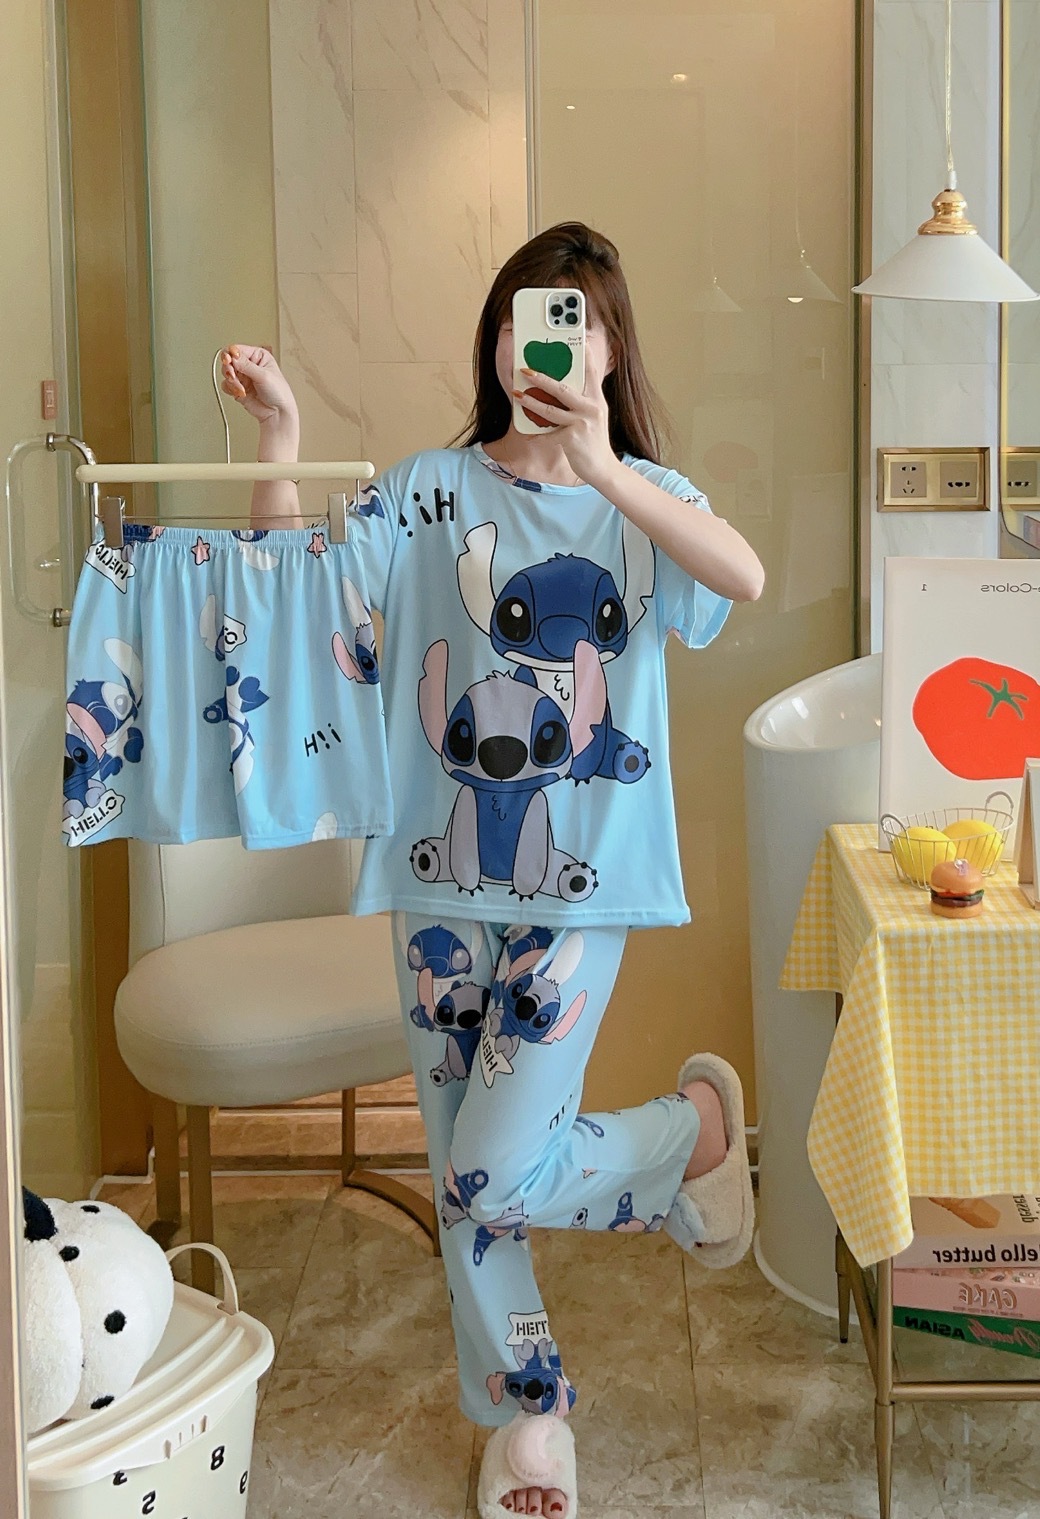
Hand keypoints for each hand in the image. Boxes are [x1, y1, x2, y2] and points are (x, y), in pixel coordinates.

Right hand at [219, 344, 298, 427]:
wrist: (278, 413)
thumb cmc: (279, 393)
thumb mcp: (264, 375)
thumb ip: (246, 365)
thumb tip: (232, 356)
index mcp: (257, 356)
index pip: (237, 349)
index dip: (230, 354)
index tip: (229, 361)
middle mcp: (249, 364)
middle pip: (228, 360)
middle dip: (230, 369)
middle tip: (233, 375)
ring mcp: (243, 376)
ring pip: (226, 373)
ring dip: (232, 381)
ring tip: (241, 388)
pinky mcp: (238, 388)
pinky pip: (226, 385)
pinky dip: (231, 389)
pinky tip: (240, 393)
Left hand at [512, 343, 617, 486]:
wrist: (602, 468)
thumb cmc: (594, 440)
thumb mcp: (594, 416)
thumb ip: (582, 401)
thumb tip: (561, 387)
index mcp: (596, 399)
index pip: (591, 372)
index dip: (584, 356)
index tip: (577, 341)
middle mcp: (591, 408)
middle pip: (562, 389)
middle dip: (541, 378)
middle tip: (525, 370)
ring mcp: (581, 423)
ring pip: (550, 410)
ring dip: (530, 402)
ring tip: (517, 395)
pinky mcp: (572, 439)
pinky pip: (549, 434)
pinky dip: (537, 436)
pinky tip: (528, 434)